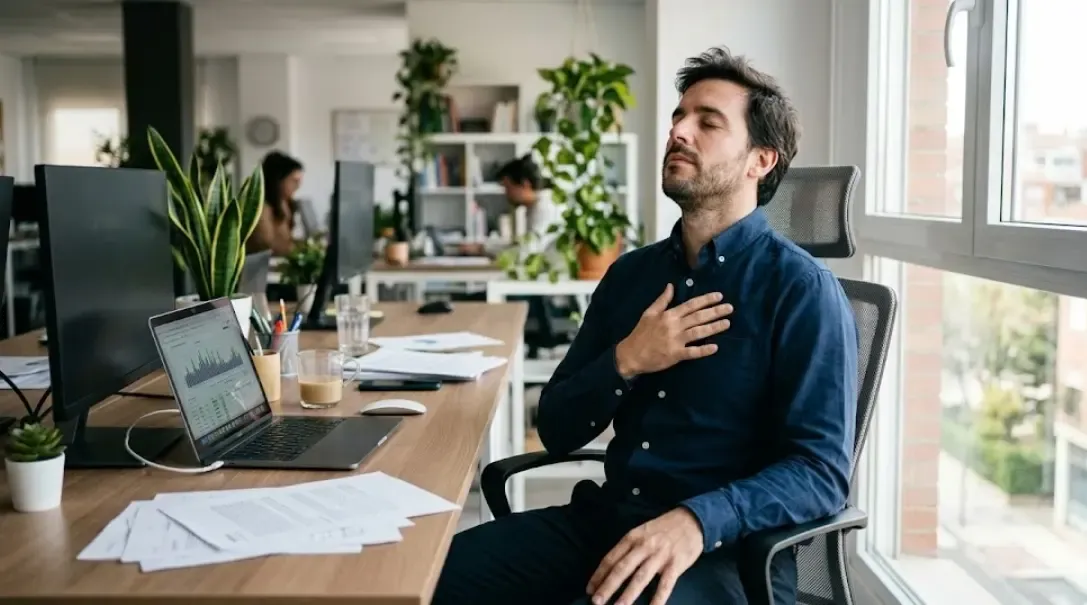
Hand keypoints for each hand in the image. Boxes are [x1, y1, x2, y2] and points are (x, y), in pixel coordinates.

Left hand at [586, 508, 703, 604]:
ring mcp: (660, 556)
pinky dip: (658, 598)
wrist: (692, 520)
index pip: (611, 558)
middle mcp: (644, 546)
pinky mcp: (676, 564)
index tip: (590, 589)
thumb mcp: (642, 531)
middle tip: (596, 601)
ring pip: (640, 578)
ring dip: (628, 594)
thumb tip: (611, 567)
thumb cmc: (664, 528)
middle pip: (622, 569)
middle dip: (608, 586)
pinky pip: (665, 585)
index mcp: (632, 537)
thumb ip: (629, 547)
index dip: (599, 575)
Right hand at [614, 284, 732, 377]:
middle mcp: (674, 326)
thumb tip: (671, 285)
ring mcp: (676, 341)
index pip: (691, 305)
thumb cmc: (640, 333)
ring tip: (727, 323)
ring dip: (714, 328)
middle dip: (715, 312)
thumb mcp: (649, 313)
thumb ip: (662, 300)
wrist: (631, 354)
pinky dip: (703, 350)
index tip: (719, 296)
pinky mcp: (676, 355)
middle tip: (730, 308)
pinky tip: (715, 347)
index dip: (706, 300)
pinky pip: (692, 352)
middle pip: (698, 317)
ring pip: (699, 332)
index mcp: (668, 315)